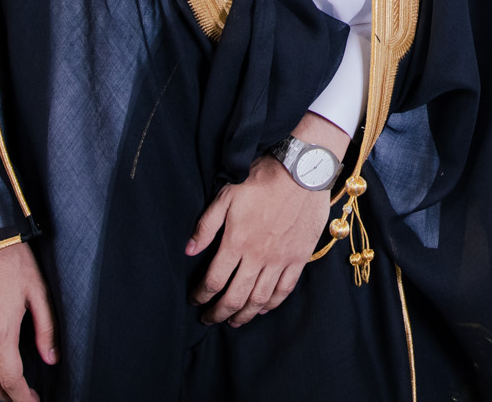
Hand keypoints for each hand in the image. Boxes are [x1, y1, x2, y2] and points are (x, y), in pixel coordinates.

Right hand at [0, 240, 56, 401]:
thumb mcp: (37, 293)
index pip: (11, 379)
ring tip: (6, 381)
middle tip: (22, 395)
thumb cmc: (10, 262)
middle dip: (7, 396)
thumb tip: (51, 357)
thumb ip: (46, 329)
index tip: (33, 401)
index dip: (23, 398)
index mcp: (1, 331)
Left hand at [187, 112, 345, 326]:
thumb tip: (189, 251)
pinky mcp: (299, 257)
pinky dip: (272, 303)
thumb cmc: (261, 179)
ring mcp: (280, 259)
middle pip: (235, 296)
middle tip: (209, 319)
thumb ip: (206, 226)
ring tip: (234, 321)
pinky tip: (262, 308)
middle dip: (219, 313)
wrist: (302, 171)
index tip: (194, 300)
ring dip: (244, 314)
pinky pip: (285, 289)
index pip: (213, 280)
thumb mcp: (226, 196)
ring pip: (259, 298)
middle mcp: (258, 256)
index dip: (201, 295)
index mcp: (236, 242)